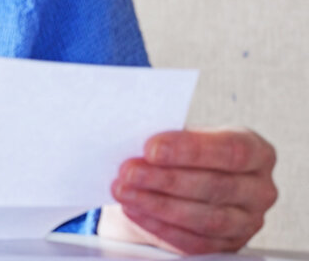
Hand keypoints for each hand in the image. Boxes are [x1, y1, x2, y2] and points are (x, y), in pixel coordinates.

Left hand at [105, 128, 276, 253]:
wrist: (181, 182)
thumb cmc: (183, 152)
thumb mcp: (182, 137)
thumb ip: (169, 138)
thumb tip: (135, 136)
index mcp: (255, 151)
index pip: (231, 150)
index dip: (190, 150)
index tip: (151, 148)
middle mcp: (258, 188)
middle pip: (215, 186)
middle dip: (166, 179)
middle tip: (129, 171)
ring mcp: (247, 222)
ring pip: (205, 218)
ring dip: (158, 204)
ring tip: (125, 190)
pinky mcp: (228, 247)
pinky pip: (194, 242)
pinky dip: (159, 226)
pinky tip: (135, 210)